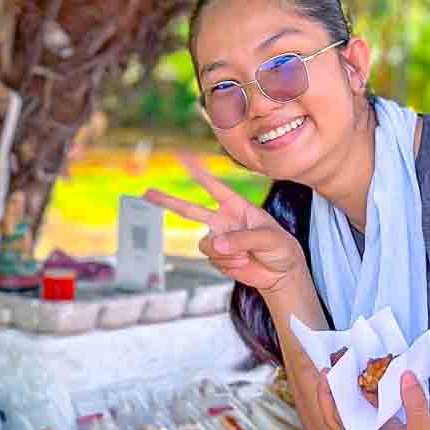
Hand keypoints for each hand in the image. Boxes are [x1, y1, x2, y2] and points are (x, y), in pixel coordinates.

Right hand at [144, 155, 305, 298]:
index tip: (181, 155)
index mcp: (236, 207)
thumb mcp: (268, 238)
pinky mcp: (217, 258)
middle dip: (167, 201)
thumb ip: (242, 239)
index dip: (197, 170)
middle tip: (146, 192)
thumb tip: (214, 244)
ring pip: (205, 244)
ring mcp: (218, 240)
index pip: (213, 186)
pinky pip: (213, 259)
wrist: (282, 275)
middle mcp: (223, 221)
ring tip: (245, 256)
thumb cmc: (281, 248)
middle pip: (189, 210)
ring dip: (225, 252)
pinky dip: (229, 263)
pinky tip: (244, 263)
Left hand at [317, 370, 429, 429]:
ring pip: (359, 413)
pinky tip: (374, 381)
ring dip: (354, 394)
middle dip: (333, 394)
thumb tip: (406, 375)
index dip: (329, 397)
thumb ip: (414, 403)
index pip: (337, 420)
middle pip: (341, 416)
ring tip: (349, 371)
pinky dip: (373, 397)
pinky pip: (376, 412)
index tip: (326, 375)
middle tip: (330, 370)